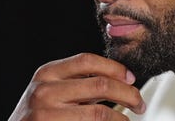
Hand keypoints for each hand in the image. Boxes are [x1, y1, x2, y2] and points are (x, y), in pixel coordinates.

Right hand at [8, 52, 145, 120]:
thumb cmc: (36, 115)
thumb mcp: (49, 90)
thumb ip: (75, 82)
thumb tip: (117, 78)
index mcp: (47, 73)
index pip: (87, 61)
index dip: (114, 68)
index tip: (130, 78)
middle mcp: (46, 91)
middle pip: (100, 85)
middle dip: (128, 94)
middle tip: (138, 102)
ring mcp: (48, 113)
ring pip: (100, 113)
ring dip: (121, 117)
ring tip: (125, 120)